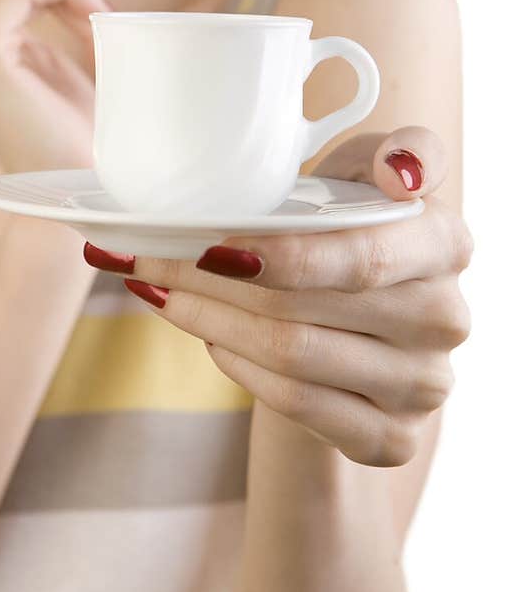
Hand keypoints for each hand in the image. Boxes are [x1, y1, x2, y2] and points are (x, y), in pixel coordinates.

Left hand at [83, 126, 472, 466]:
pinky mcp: (393, 438)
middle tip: (145, 255)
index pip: (360, 256)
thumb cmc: (352, 230)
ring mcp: (423, 385)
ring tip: (158, 287)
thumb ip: (384, 153)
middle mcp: (446, 318)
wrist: (366, 324)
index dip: (286, 256)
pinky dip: (239, 366)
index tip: (212, 244)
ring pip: (290, 354)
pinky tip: (208, 335)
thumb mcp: (365, 176)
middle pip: (304, 305)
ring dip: (207, 319)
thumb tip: (400, 170)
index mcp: (445, 242)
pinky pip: (296, 403)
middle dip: (209, 277)